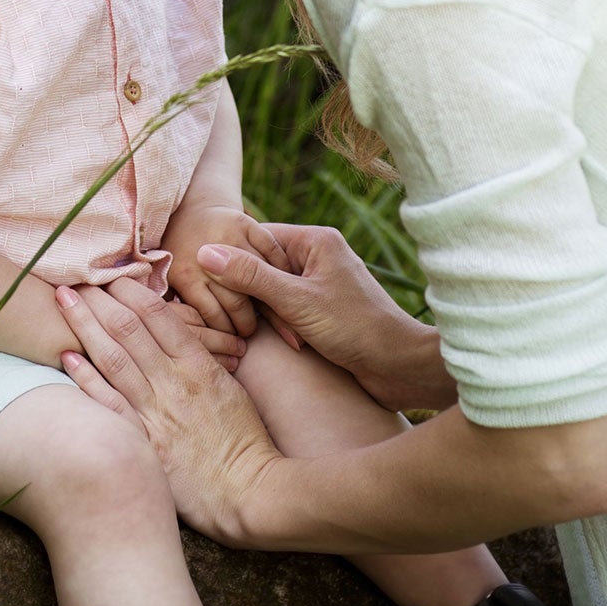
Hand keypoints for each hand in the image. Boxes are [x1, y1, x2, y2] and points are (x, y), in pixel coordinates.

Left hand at [55, 277, 282, 544]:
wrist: (251, 493)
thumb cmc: (246, 442)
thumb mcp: (231, 389)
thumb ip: (203, 360)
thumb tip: (180, 336)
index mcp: (198, 365)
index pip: (157, 314)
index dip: (129, 289)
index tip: (110, 274)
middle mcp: (173, 382)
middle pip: (128, 328)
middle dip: (99, 298)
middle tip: (76, 277)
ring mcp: (156, 412)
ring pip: (113, 357)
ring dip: (85, 325)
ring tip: (63, 300)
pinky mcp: (144, 441)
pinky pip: (110, 404)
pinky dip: (86, 378)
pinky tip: (67, 356)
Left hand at [161, 201, 295, 339]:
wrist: (190, 208)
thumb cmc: (180, 252)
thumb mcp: (171, 278)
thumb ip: (179, 304)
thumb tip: (183, 341)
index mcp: (185, 274)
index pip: (213, 316)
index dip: (227, 333)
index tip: (234, 343)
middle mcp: (206, 254)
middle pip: (237, 302)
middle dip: (247, 324)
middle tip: (252, 335)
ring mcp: (228, 237)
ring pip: (259, 280)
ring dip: (271, 303)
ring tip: (271, 321)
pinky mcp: (247, 224)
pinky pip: (272, 255)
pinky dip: (281, 273)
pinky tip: (283, 288)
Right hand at [196, 223, 455, 412]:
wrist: (401, 367)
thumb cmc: (355, 328)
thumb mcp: (297, 301)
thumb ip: (251, 277)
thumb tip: (204, 252)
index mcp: (315, 240)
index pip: (256, 238)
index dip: (233, 261)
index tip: (215, 284)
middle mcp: (318, 256)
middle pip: (263, 264)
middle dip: (252, 293)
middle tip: (245, 317)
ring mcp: (321, 282)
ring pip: (273, 289)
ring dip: (268, 313)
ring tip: (272, 334)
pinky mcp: (324, 308)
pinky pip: (288, 307)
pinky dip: (282, 324)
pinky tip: (286, 342)